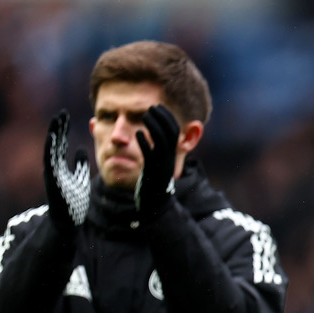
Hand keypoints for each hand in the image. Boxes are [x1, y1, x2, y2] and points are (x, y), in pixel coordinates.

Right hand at [43, 110, 90, 229]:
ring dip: (53, 135)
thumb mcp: (81, 178)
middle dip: (58, 128)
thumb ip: (80, 164)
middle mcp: (53, 167)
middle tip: (62, 113)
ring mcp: (51, 174)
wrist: (68, 222)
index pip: (60, 143)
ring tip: (56, 120)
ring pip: (50, 150)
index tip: (65, 115)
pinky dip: (50, 149)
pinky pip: (49, 162)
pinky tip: (53, 138)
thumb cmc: (73, 202)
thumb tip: (82, 148)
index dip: (62, 129)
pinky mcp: (51, 181)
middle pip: (54, 143)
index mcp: (60, 166)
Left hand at [135, 104, 179, 219]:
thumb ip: (157, 149)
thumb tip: (152, 133)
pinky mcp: (152, 172)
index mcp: (171, 155)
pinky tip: (138, 133)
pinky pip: (150, 155)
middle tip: (150, 107)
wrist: (155, 205)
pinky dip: (145, 142)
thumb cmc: (153, 182)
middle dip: (162, 118)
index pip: (175, 131)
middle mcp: (169, 159)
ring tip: (144, 115)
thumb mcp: (158, 163)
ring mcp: (161, 165)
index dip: (168, 117)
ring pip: (161, 142)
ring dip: (154, 126)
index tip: (157, 107)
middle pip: (171, 133)